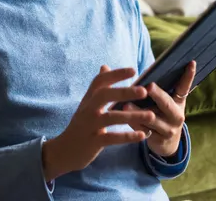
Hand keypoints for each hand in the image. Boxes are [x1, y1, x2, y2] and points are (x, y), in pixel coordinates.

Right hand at [42, 65, 153, 181]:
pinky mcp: (93, 141)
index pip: (100, 81)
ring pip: (111, 117)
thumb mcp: (87, 104)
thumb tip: (105, 67)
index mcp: (89, 99)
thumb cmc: (81, 125)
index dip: (116, 74)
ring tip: (151, 115)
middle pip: (104, 95)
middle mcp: (88, 109)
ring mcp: (90, 125)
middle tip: (143, 91)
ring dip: (132, 116)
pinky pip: (112, 138)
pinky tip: (142, 135)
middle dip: (124, 91)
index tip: (133, 70)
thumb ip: (98, 87)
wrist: (65, 149)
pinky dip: (127, 136)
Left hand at [123, 61, 195, 157]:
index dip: (188, 75)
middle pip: (166, 103)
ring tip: (126, 105)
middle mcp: (177, 115)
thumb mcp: (164, 102)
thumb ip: (155, 87)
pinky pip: (144, 130)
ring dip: (138, 112)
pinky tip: (123, 118)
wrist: (166, 143)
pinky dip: (133, 124)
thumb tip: (144, 69)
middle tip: (148, 86)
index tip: (191, 62)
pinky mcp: (158, 139)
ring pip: (152, 119)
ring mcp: (168, 129)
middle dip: (157, 94)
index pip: (184, 87)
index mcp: (178, 101)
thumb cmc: (161, 113)